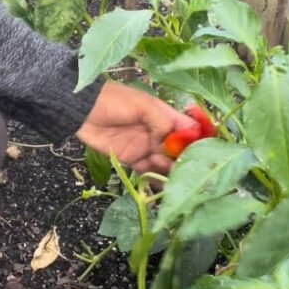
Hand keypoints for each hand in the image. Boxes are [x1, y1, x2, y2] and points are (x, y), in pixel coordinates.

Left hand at [75, 82, 196, 174]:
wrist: (82, 110)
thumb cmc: (114, 101)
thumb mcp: (141, 105)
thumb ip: (160, 121)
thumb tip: (172, 141)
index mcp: (165, 115)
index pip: (188, 128)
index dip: (198, 140)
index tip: (207, 152)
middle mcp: (159, 133)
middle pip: (179, 150)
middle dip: (186, 161)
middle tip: (190, 172)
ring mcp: (146, 146)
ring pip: (166, 163)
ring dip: (171, 171)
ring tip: (173, 177)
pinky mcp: (132, 159)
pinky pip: (148, 172)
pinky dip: (155, 180)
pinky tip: (163, 188)